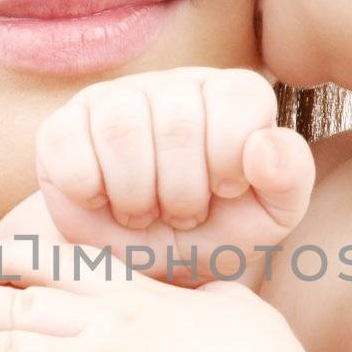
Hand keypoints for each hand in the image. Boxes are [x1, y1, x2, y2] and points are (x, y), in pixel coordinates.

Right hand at [30, 67, 314, 287]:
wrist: (147, 267)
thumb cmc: (213, 234)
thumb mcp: (268, 219)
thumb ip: (289, 178)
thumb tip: (265, 145)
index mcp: (232, 95)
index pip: (236, 101)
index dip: (229, 162)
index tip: (223, 193)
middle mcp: (174, 84)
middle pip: (176, 122)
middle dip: (182, 191)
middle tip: (181, 214)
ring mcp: (113, 99)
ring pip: (121, 127)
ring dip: (136, 193)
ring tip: (145, 212)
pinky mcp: (62, 127)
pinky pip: (68, 147)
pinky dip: (90, 190)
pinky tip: (105, 202)